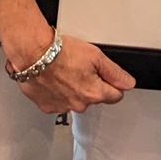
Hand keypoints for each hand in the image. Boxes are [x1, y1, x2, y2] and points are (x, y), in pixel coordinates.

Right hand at [15, 33, 135, 114]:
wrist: (32, 53)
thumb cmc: (60, 52)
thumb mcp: (95, 55)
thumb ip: (115, 73)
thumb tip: (128, 83)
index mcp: (94, 93)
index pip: (115, 96)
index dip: (112, 83)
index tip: (104, 75)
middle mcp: (79, 104)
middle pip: (93, 98)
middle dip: (90, 85)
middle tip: (80, 67)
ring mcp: (62, 107)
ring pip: (75, 100)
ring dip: (72, 89)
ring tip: (64, 71)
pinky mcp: (46, 106)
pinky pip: (57, 101)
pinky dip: (56, 92)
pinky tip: (53, 78)